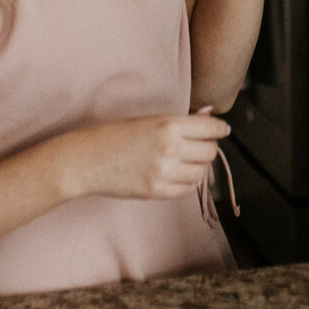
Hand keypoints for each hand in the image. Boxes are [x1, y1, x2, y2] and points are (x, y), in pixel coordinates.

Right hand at [74, 112, 230, 201]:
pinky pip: (186, 189)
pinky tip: (179, 174)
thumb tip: (208, 116)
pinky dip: (188, 182)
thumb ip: (179, 122)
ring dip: (199, 166)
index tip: (222, 130)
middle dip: (209, 147)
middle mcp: (170, 149)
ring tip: (188, 160)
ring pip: (201, 172)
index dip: (220, 129)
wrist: (85, 160)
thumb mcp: (147, 120)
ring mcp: (164, 173)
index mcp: (168, 125)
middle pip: (210, 151)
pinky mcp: (156, 192)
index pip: (211, 129)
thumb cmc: (113, 135)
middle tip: (202, 144)